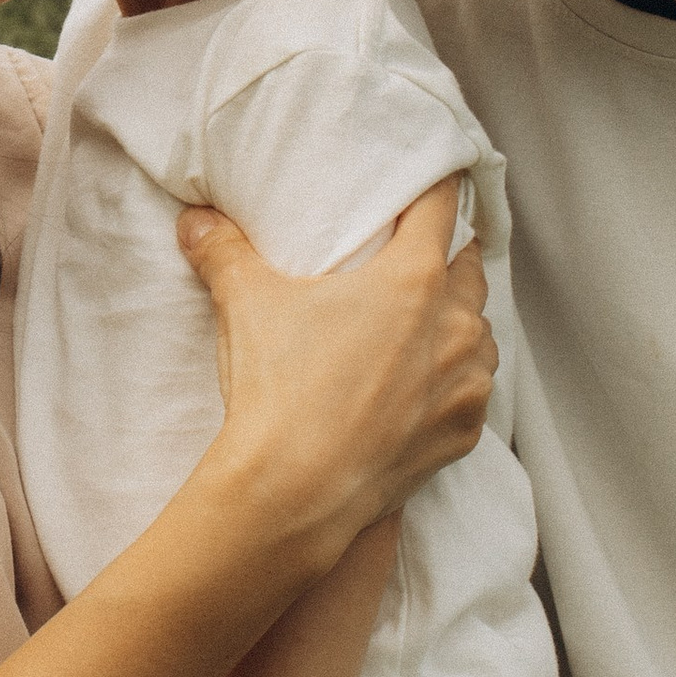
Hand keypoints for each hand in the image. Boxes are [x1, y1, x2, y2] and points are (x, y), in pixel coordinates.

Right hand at [178, 179, 493, 565]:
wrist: (296, 493)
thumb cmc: (279, 393)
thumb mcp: (246, 304)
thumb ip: (225, 251)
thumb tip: (196, 221)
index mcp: (413, 279)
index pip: (443, 207)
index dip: (437, 187)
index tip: (432, 182)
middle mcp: (454, 325)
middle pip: (470, 269)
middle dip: (448, 258)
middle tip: (418, 257)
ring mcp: (466, 383)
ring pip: (479, 333)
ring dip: (457, 323)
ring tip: (423, 326)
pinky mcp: (464, 432)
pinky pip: (473, 393)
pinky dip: (454, 383)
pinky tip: (422, 387)